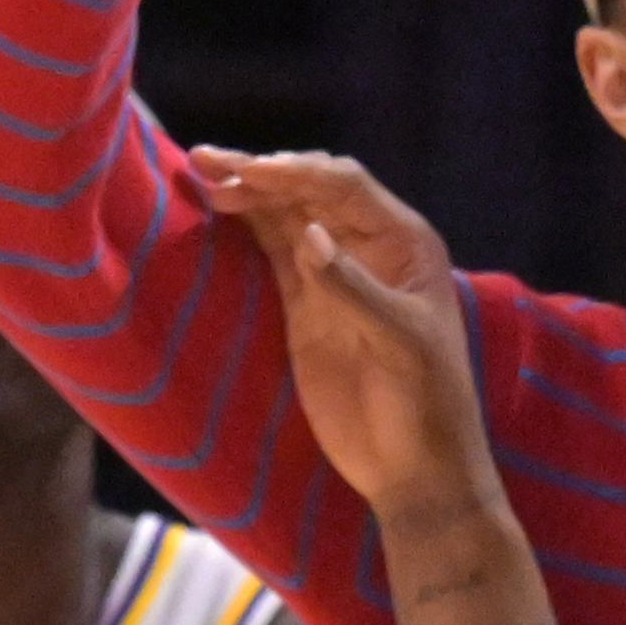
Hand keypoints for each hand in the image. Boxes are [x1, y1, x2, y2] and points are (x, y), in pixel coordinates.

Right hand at [200, 148, 495, 523]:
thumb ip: (355, 289)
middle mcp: (371, 247)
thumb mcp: (400, 344)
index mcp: (406, 243)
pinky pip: (273, 250)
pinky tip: (216, 207)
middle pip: (311, 191)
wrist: (413, 464)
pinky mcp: (307, 304)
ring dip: (247, 192)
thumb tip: (309, 233)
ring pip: (287, 216)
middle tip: (206, 160)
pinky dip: (246, 228)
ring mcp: (335, 274)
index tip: (248, 171)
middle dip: (263, 172)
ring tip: (198, 171)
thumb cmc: (426, 402)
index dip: (296, 173)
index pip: (345, 187)